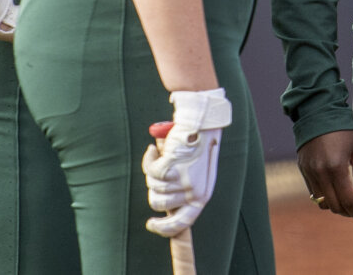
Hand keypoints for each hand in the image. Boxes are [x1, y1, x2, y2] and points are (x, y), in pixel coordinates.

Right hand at [143, 88, 232, 236]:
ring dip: (152, 172)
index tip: (151, 224)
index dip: (165, 228)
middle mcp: (195, 192)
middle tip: (160, 170)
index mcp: (202, 195)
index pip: (182, 223)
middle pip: (159, 204)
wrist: (203, 123)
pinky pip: (150, 171)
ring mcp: (185, 182)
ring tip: (163, 156)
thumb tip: (160, 205)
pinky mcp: (174, 170)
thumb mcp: (194, 173)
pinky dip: (149, 159)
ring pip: (153, 187)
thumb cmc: (197, 147)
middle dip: (153, 187)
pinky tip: (155, 149)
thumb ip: (179, 189)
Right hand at [297, 130, 352, 226]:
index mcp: (336, 167)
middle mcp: (320, 173)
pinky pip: (313, 193)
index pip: (348, 200)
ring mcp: (309, 172)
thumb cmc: (342, 129)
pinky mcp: (303, 170)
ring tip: (346, 201)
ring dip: (335, 206)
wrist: (318, 113)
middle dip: (347, 211)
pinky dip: (324, 197)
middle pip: (334, 205)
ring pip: (322, 202)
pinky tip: (334, 191)